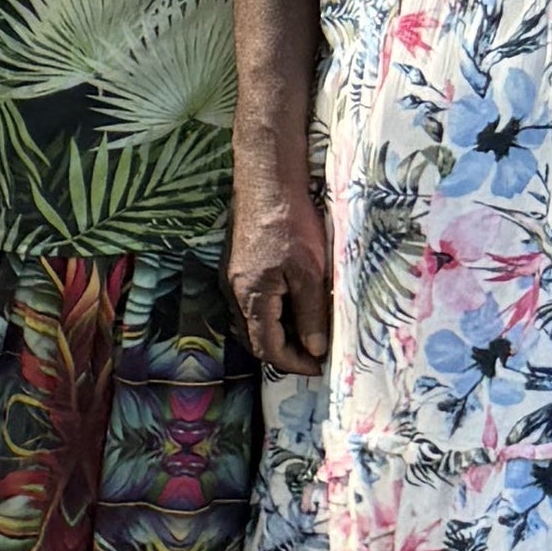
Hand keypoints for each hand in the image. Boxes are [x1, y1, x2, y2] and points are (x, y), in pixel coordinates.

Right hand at [226, 185, 332, 376]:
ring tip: (307, 334)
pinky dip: (271, 315)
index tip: (319, 367)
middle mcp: (234, 292)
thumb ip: (310, 314)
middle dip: (284, 353)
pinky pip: (251, 303)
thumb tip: (314, 349)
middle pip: (254, 339)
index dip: (293, 363)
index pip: (267, 347)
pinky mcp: (237, 266)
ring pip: (252, 321)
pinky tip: (293, 307)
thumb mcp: (310, 273)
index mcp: (251, 297)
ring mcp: (232, 278)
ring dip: (277, 334)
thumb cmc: (290, 224)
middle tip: (314, 355)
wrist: (267, 183)